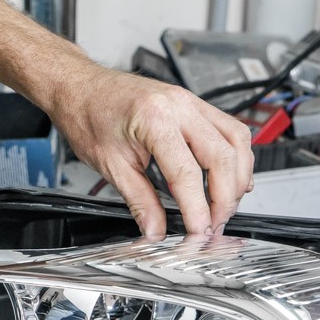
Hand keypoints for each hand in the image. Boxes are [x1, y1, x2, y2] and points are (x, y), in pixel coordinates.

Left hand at [49, 66, 253, 237]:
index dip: (198, 208)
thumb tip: (156, 231)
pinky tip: (233, 179)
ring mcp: (191, 102)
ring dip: (238, 178)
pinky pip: (231, 130)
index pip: (187, 172)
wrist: (81, 87)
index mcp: (153, 119)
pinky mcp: (195, 105)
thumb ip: (140, 201)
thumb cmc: (89, 116)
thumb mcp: (110, 166)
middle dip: (225, 198)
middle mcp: (179, 105)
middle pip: (223, 156)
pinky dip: (237, 158)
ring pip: (237, 141)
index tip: (199, 232)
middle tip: (214, 226)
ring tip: (224, 207)